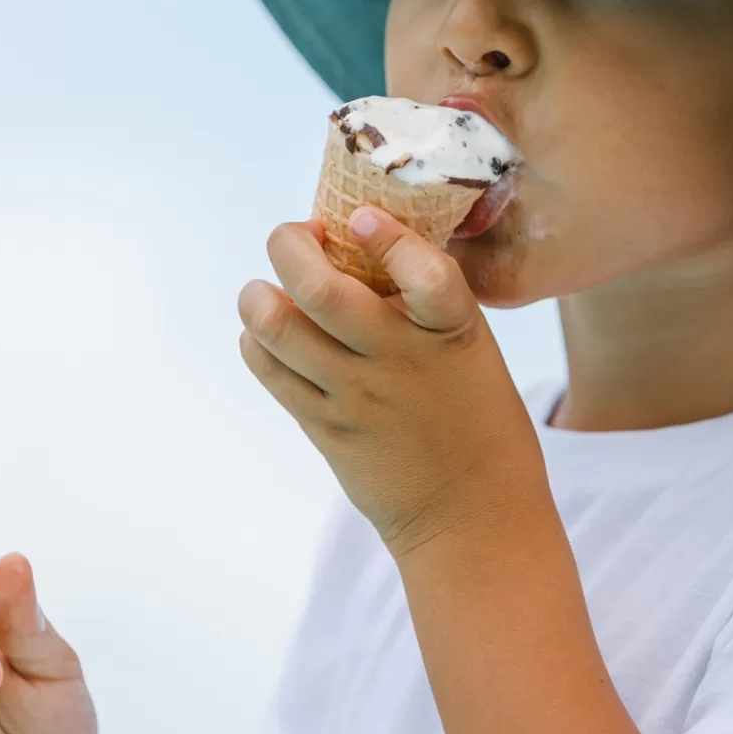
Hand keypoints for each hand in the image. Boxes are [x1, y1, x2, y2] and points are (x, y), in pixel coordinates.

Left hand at [237, 208, 552, 557]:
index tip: (362, 218)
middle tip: (298, 238)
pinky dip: (256, 339)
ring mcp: (356, 396)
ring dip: (258, 294)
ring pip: (276, 326)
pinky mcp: (326, 427)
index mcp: (452, 331)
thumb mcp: (470, 349)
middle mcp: (399, 360)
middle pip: (318, 290)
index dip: (390, 237)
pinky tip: (271, 334)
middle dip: (289, 244)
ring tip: (269, 289)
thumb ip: (423, 301)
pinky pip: (268, 368)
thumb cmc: (475, 418)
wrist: (471, 515)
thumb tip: (361, 239)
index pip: (426, 274)